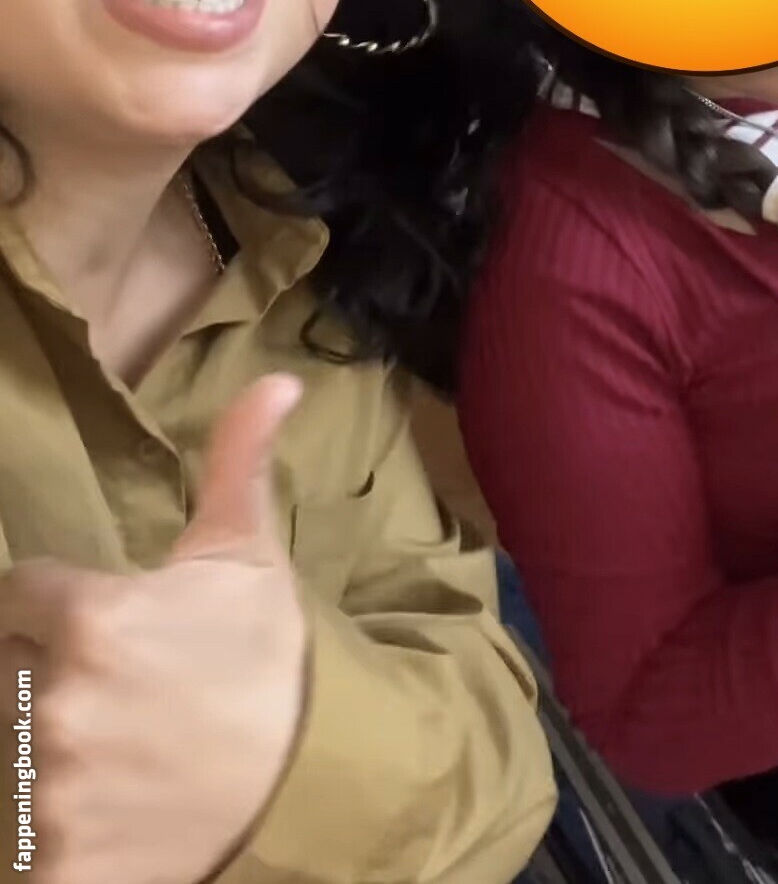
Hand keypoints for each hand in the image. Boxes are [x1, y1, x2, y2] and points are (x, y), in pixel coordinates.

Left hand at [0, 375, 306, 883]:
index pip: (17, 596)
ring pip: (22, 751)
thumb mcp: (251, 553)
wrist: (311, 779)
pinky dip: (62, 836)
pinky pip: (32, 846)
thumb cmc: (271, 658)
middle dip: (52, 673)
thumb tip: (279, 379)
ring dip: (60, 750)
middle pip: (11, 672)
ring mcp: (56, 786)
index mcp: (92, 616)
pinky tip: (111, 815)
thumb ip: (240, 460)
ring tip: (128, 752)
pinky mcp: (63, 859)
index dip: (53, 606)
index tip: (102, 625)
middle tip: (125, 690)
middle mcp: (59, 697)